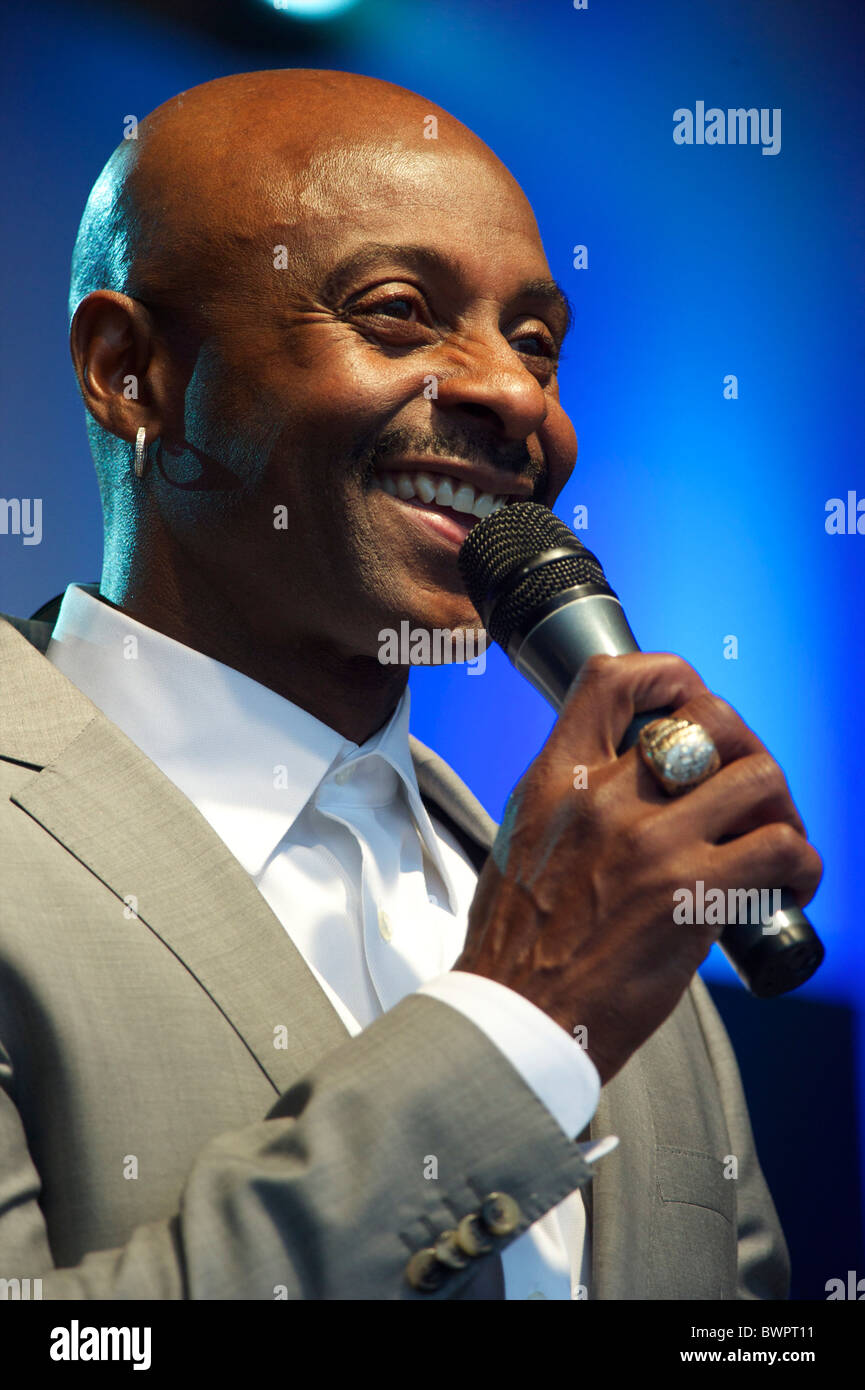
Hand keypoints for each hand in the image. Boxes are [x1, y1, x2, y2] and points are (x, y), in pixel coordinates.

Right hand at [453, 653, 821, 1085]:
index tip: (689, 703)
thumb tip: (625, 773)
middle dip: (744, 744)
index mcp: (555, 779)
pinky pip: (781, 848)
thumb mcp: (521, 838)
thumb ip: (569, 796)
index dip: (668, 675)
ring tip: (773, 839)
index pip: (613, 679)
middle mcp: (605, 799)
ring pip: (759, 775)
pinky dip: (799, 865)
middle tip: (746, 786)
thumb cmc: (517, 942)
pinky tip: (784, 888)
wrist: (516, 1016)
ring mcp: (652, 843)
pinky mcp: (693, 895)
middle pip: (708, 719)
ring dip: (780, 806)